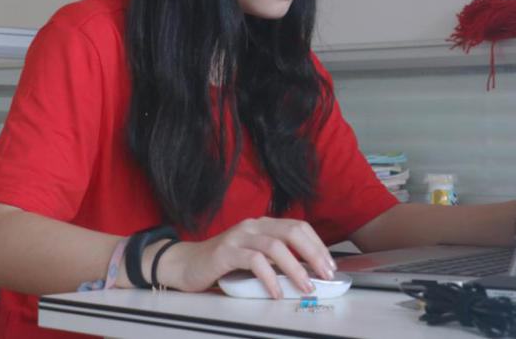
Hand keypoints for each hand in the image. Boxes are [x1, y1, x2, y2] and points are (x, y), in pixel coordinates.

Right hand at [157, 217, 337, 298]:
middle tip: (325, 275)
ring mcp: (239, 236)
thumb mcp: (254, 258)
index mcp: (263, 224)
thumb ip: (276, 261)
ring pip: (276, 246)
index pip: (299, 227)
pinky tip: (276, 291)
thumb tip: (307, 275)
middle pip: (292, 232)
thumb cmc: (222, 264)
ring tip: (305, 287)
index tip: (330, 265)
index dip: (318, 245)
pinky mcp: (226, 251)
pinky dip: (269, 277)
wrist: (185, 264)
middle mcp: (253, 225)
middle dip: (314, 253)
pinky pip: (254, 261)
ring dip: (295, 268)